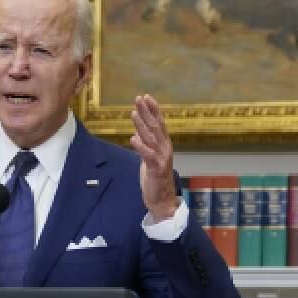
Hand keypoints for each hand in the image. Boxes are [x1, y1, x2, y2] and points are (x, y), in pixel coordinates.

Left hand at [129, 94, 180, 222]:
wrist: (162, 200)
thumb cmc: (155, 179)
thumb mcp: (150, 158)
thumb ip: (146, 145)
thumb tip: (138, 133)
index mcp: (164, 145)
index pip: (159, 123)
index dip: (153, 110)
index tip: (146, 97)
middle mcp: (165, 149)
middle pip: (155, 127)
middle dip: (147, 112)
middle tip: (139, 98)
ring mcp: (161, 158)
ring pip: (151, 138)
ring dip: (142, 125)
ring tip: (134, 113)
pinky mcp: (156, 169)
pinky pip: (148, 156)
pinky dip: (140, 146)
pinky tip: (133, 138)